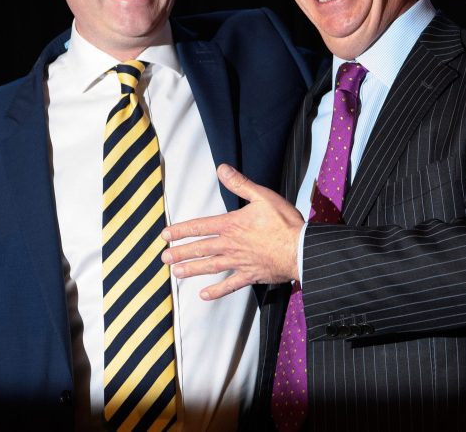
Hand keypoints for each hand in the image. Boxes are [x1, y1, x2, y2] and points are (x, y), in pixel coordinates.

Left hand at [160, 164, 303, 299]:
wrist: (300, 249)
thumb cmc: (284, 223)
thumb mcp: (262, 196)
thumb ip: (240, 184)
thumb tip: (222, 170)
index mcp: (232, 225)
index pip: (200, 227)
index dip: (181, 230)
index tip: (165, 235)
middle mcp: (231, 245)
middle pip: (200, 248)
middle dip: (180, 252)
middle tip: (164, 258)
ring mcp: (239, 262)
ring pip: (210, 267)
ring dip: (192, 269)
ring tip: (176, 273)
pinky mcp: (250, 275)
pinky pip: (230, 285)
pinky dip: (217, 291)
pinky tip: (204, 295)